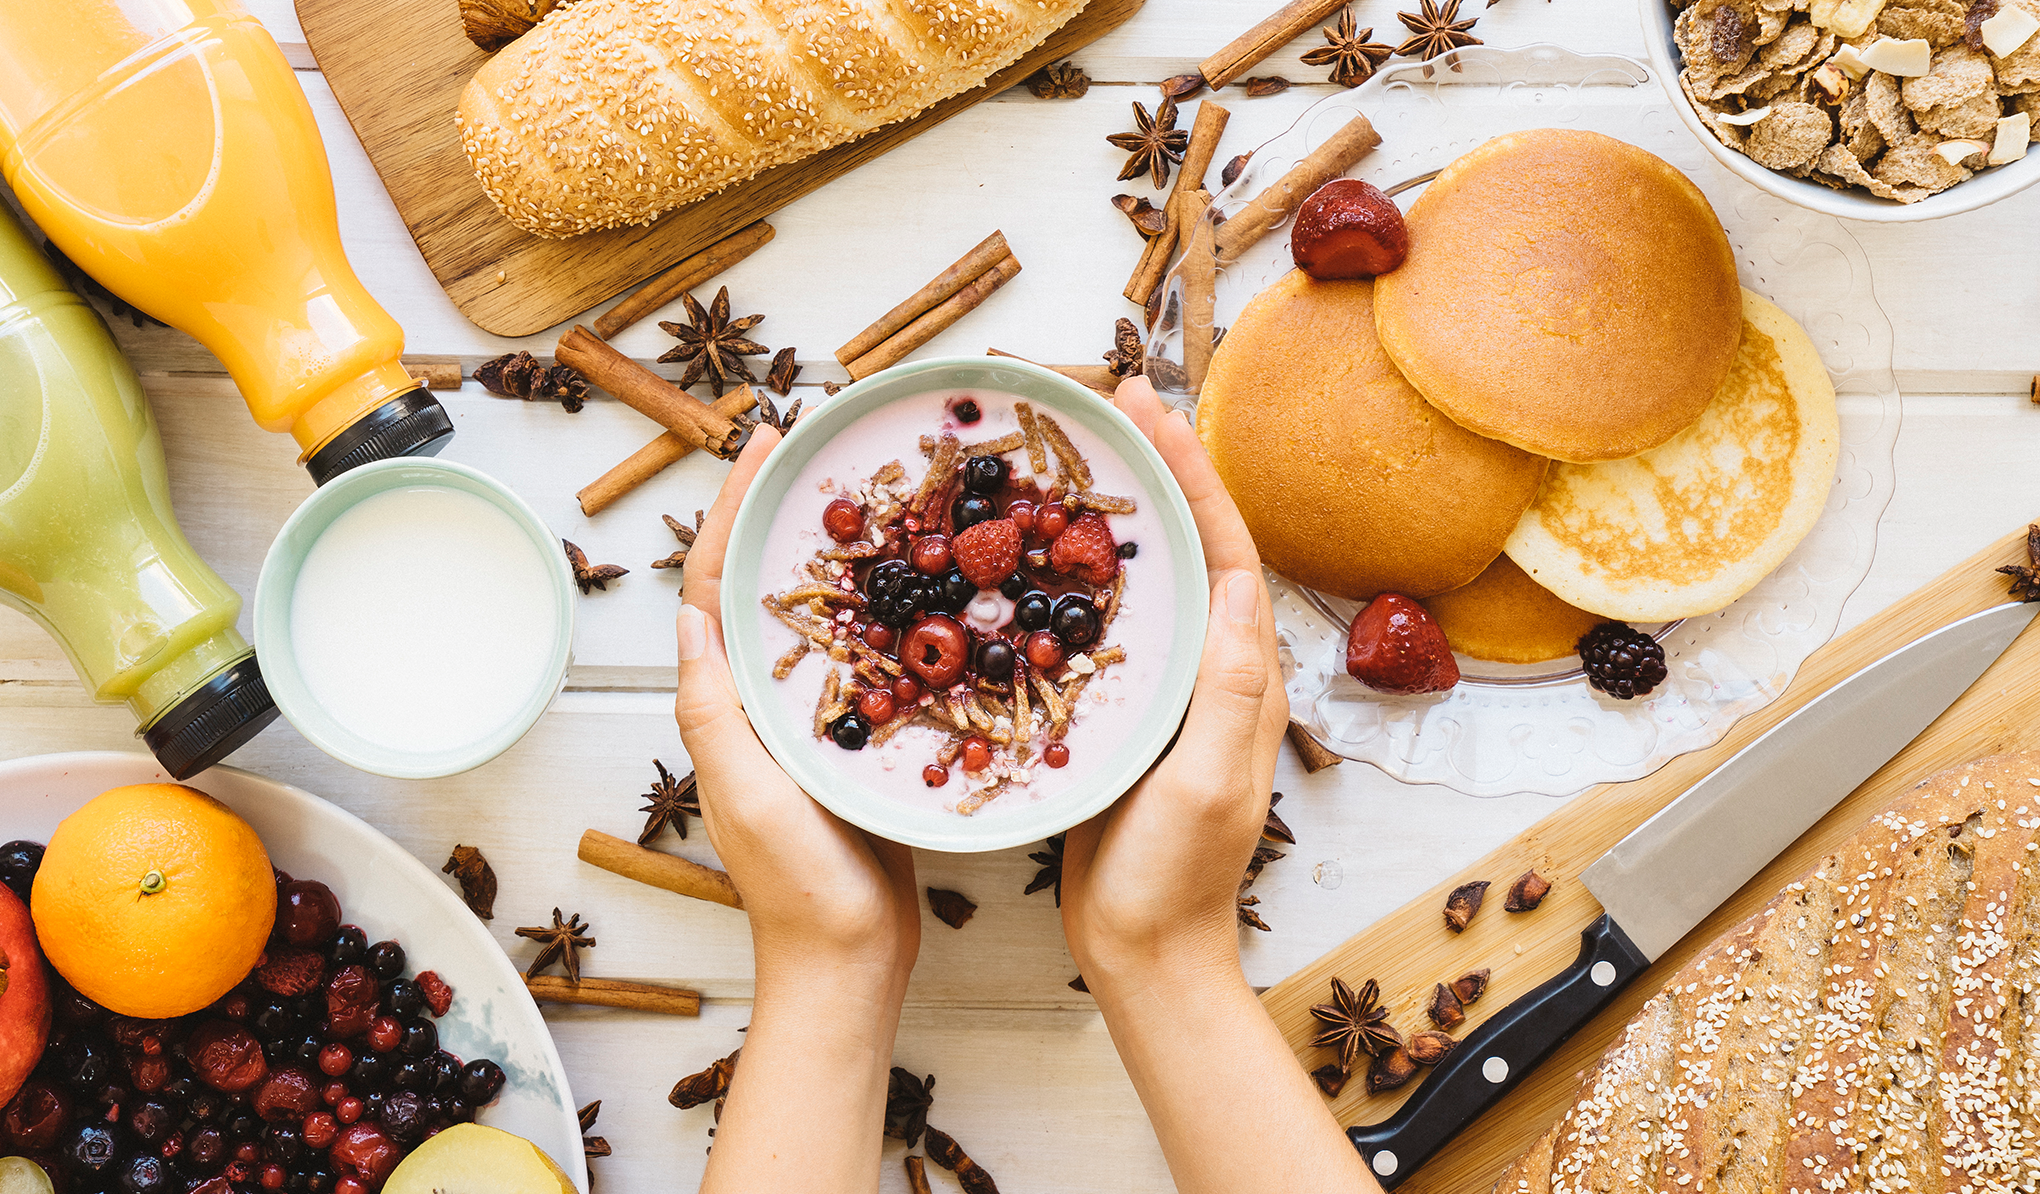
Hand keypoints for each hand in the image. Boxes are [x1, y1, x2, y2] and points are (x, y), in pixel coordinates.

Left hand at [674, 426, 920, 989]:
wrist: (853, 961)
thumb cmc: (799, 888)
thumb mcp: (748, 793)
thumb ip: (715, 710)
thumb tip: (691, 612)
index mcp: (728, 704)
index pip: (719, 585)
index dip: (734, 508)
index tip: (764, 442)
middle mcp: (763, 701)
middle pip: (767, 583)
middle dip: (785, 509)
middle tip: (822, 444)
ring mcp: (812, 719)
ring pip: (819, 612)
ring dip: (836, 548)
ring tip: (873, 488)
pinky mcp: (859, 739)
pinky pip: (869, 656)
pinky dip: (886, 609)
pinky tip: (925, 581)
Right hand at [1055, 378, 1372, 1193]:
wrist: (1143, 953)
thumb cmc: (1178, 877)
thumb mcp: (1207, 783)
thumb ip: (1225, 688)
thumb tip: (1234, 582)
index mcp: (1242, 673)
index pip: (1223, 545)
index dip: (1190, 469)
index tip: (1149, 405)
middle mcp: (1209, 666)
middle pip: (1184, 541)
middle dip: (1152, 465)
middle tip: (1104, 400)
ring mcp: (1163, 686)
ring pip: (1140, 574)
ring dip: (1110, 508)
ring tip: (1066, 451)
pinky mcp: (1117, 710)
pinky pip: (1100, 622)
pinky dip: (1067, 574)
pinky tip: (1025, 554)